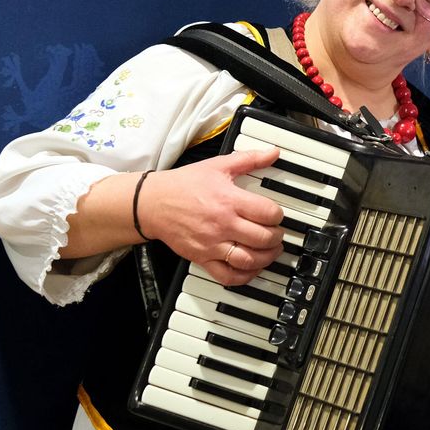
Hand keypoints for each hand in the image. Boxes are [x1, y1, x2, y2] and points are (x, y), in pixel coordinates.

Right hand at [141, 148, 285, 285]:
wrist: (152, 203)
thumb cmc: (183, 185)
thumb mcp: (218, 165)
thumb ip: (249, 159)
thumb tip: (273, 152)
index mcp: (229, 200)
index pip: (267, 213)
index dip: (278, 215)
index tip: (276, 215)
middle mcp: (222, 224)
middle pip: (263, 238)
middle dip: (277, 237)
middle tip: (277, 233)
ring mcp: (212, 244)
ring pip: (249, 260)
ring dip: (267, 258)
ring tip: (271, 250)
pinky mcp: (202, 258)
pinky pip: (228, 276)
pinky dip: (245, 276)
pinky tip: (252, 268)